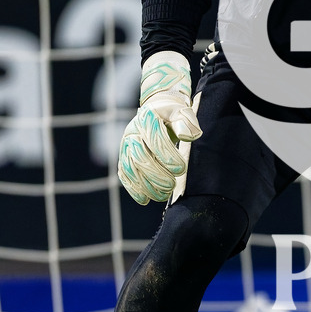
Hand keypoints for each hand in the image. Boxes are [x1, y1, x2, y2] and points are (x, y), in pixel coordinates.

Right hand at [118, 51, 202, 204]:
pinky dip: (133, 188)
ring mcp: (126, 146)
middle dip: (156, 173)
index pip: (154, 138)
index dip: (167, 155)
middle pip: (139, 156)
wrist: (156, 111)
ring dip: (145, 185)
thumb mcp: (182, 112)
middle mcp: (132, 132)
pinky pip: (124, 174)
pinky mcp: (124, 157)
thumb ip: (186, 122)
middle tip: (171, 186)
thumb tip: (186, 136)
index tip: (181, 169)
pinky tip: (145, 200)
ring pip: (130, 168)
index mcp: (147, 118)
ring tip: (162, 196)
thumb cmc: (173, 115)